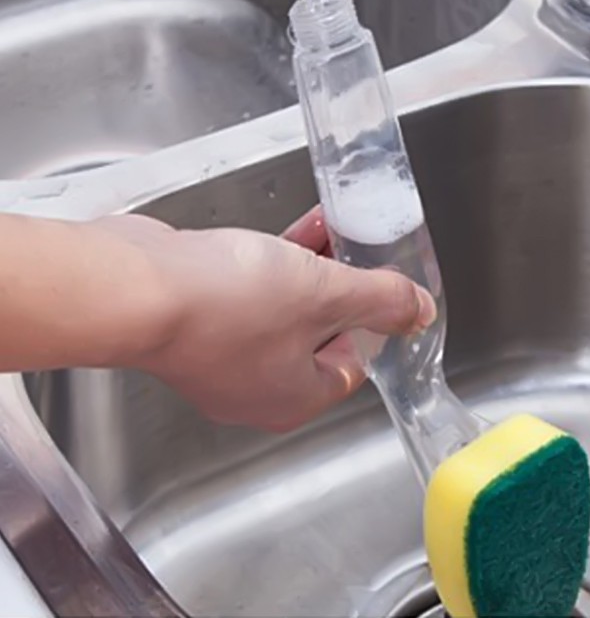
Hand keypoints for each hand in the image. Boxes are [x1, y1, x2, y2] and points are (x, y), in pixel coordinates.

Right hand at [94, 208, 435, 432]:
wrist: (134, 286)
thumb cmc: (229, 303)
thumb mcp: (327, 294)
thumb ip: (380, 301)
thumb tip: (419, 313)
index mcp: (294, 398)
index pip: (354, 363)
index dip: (374, 321)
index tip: (384, 285)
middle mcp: (256, 386)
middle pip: (319, 333)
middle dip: (342, 285)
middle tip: (361, 250)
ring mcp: (222, 354)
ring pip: (285, 308)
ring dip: (311, 268)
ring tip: (333, 227)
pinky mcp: (198, 321)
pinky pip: (251, 293)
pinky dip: (274, 263)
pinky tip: (293, 228)